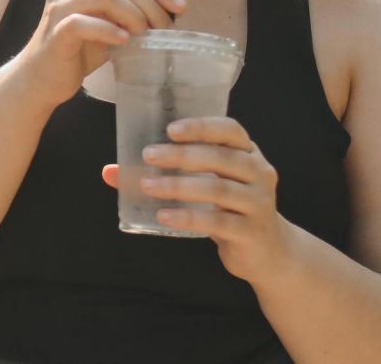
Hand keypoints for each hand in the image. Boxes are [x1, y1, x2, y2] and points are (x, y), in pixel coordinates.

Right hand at [12, 0, 184, 104]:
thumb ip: (132, 8)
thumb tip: (171, 8)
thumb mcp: (110, 21)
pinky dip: (110, 31)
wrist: (43, 78)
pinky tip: (124, 42)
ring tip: (146, 36)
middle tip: (166, 28)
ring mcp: (58, 5)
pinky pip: (85, 22)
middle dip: (152, 3)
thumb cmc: (80, 49)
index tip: (180, 6)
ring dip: (135, 15)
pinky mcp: (55, 29)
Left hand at [100, 116, 294, 281]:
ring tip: (148, 185)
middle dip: (181, 155)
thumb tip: (111, 171)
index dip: (202, 127)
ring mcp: (259, 203)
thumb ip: (167, 175)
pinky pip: (218, 222)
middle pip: (220, 158)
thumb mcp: (206, 187)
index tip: (171, 129)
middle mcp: (260, 173)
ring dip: (179, 186)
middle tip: (148, 156)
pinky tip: (163, 216)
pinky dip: (188, 217)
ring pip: (217, 190)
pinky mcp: (251, 231)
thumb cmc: (230, 211)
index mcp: (249, 154)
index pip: (230, 130)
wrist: (269, 253)